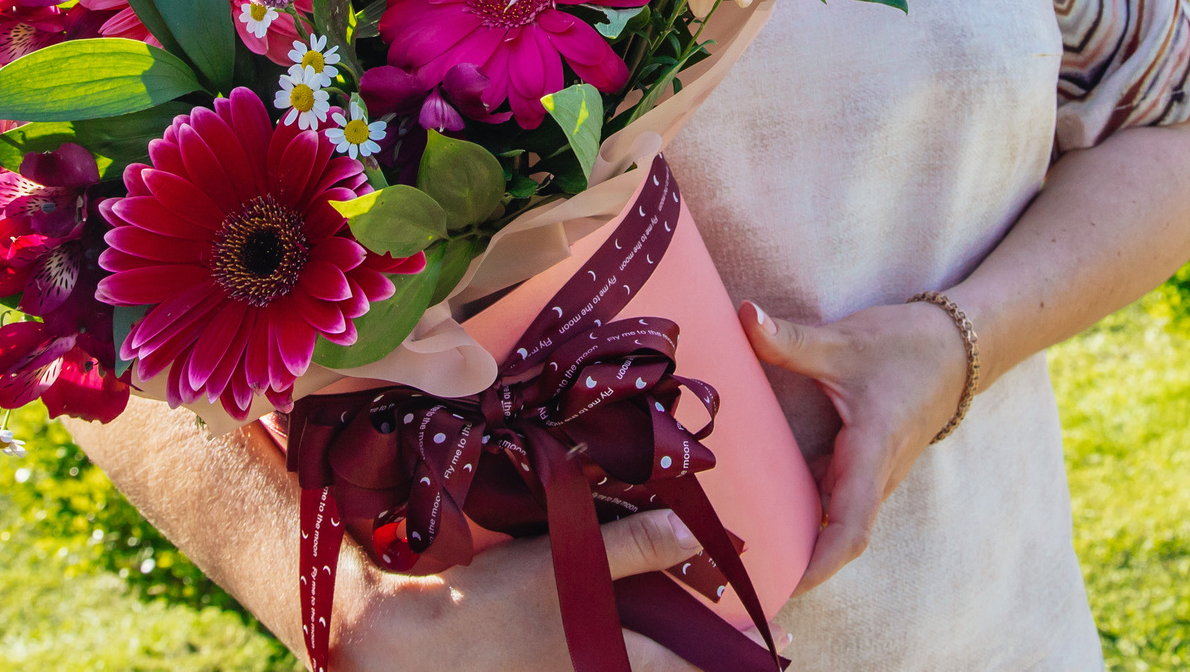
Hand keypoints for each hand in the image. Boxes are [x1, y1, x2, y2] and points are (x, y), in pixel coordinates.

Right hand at [329, 508, 790, 671]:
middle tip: (747, 650)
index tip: (779, 647)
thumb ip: (633, 547)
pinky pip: (602, 666)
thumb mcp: (565, 564)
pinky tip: (619, 636)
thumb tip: (694, 531)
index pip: (701, 665)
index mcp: (622, 659)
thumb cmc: (492, 604)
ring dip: (666, 657)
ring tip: (689, 641)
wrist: (409, 650)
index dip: (743, 657)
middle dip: (709, 662)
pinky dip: (621, 655)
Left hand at [740, 297, 967, 591]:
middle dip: (797, 561)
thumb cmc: (907, 347)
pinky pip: (834, 497)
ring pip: (836, 519)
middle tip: (743, 577)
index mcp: (873, 452)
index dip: (819, 563)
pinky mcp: (867, 463)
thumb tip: (744, 316)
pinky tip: (763, 504)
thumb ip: (792, 338)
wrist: (958, 348)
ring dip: (799, 537)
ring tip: (743, 551)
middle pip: (838, 536)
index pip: (850, 527)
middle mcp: (875, 474)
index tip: (785, 586)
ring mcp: (872, 472)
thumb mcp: (846, 341)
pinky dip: (804, 509)